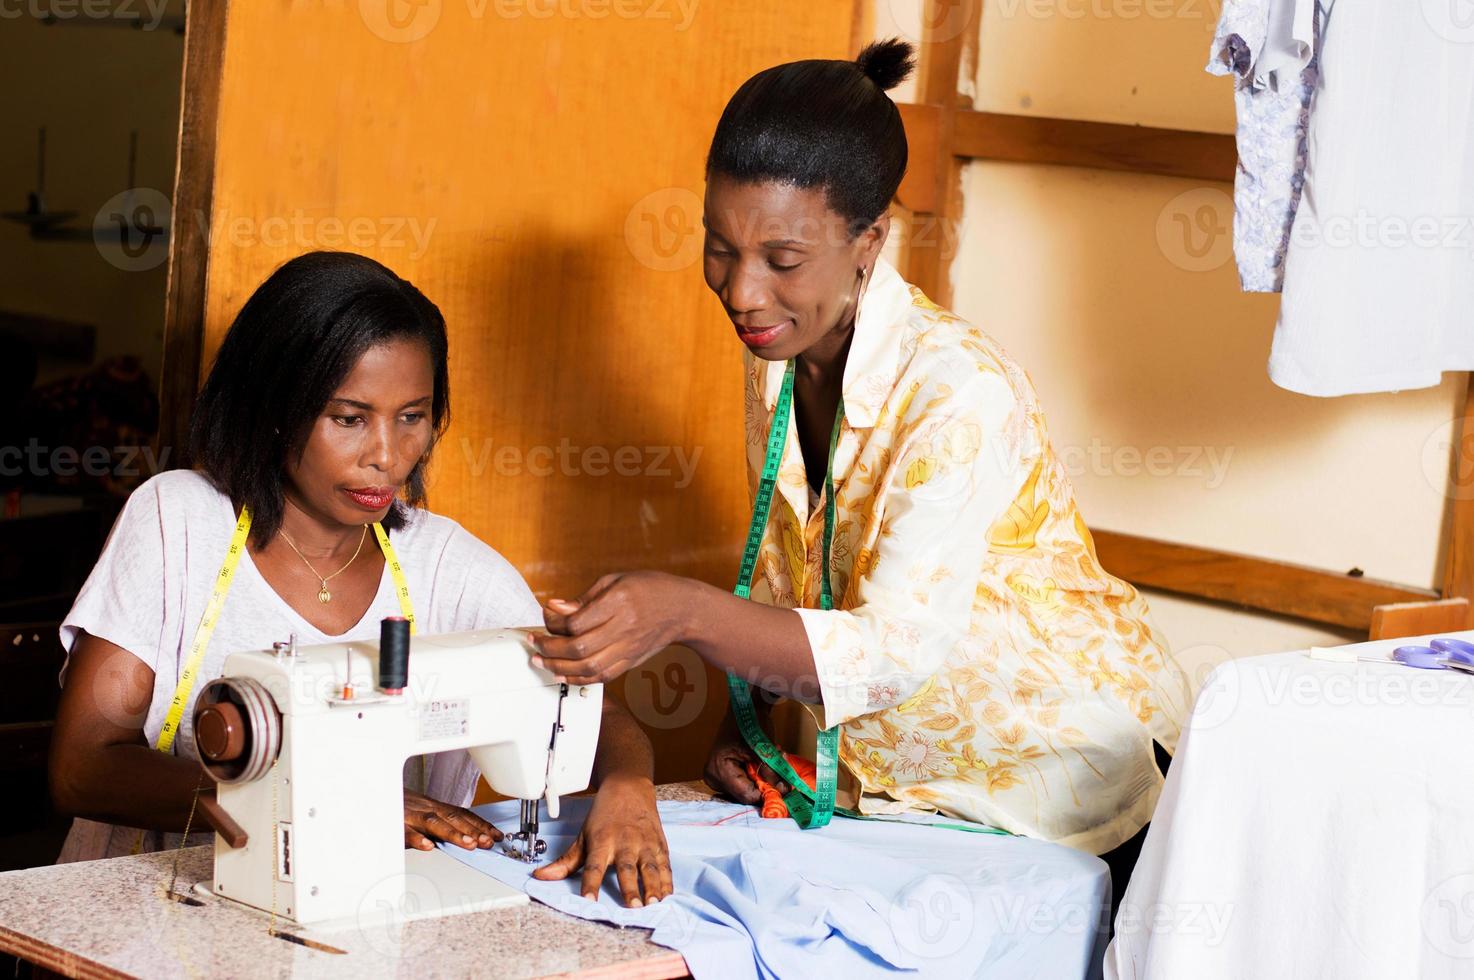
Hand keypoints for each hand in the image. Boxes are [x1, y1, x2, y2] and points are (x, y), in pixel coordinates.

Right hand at [403, 791, 501, 850]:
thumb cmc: (398, 805)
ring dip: (453, 834)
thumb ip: (441, 822)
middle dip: (474, 831)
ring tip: (469, 844)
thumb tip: (467, 834)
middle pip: (453, 818)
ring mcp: (410, 816)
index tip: (496, 836)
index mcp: (434, 806)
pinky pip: (406, 831)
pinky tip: (428, 847)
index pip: (462, 815)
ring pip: (434, 823)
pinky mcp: (394, 824)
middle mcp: (425, 809)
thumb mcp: (422, 811)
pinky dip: (417, 839)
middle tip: (488, 842)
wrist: (373, 791)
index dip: (481, 825)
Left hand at [531, 571, 693, 683]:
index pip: (577, 621)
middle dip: (550, 647)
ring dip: (559, 667)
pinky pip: (602, 677)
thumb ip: (584, 598)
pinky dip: (579, 679)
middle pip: (579, 647)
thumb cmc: (649, 589)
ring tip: (541, 661)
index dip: (554, 622)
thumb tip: (555, 608)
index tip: (545, 616)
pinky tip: (563, 674)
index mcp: (619, 602)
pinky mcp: (630, 661)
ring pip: (588, 667)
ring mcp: (628, 648)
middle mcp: (624, 628)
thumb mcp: (615, 580)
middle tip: (535, 643)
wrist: (682, 609)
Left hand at [532, 775, 671, 907]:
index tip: (589, 900)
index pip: (593, 865)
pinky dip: (667, 882)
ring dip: (653, 886)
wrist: (629, 788)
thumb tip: (540, 876)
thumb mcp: (583, 836)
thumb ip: (566, 861)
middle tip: (633, 906)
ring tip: (653, 903)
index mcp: (602, 841)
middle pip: (626, 868)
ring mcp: (644, 844)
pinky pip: (665, 866)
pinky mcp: (659, 845)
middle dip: (630, 888)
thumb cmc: (604, 815)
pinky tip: (667, 896)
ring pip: (650, 867)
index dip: (591, 883)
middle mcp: (624, 843)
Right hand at [702, 709, 787, 805]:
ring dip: (764, 778)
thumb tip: (783, 792)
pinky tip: (764, 761)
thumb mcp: (764, 749)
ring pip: (748, 788)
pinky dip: (759, 775)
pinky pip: (746, 782)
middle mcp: (715, 777)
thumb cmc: (752, 722)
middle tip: (778, 765)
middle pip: (746, 794)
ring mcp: (719, 776)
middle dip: (766, 783)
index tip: (784, 786)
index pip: (746, 795)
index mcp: (719, 770)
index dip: (766, 793)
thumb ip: (772, 773)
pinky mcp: (726, 773)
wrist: (747, 705)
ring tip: (772, 759)